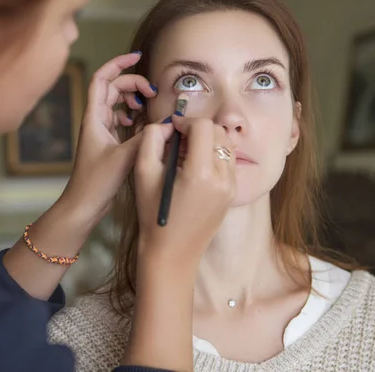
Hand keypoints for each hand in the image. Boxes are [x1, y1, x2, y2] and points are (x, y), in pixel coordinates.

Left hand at [59, 52, 157, 228]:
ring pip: (116, 103)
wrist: (84, 204)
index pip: (102, 78)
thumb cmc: (96, 182)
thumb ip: (146, 138)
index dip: (118, 63)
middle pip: (112, 88)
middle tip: (152, 93)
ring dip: (132, 99)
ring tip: (147, 105)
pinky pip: (119, 118)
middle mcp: (95, 120)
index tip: (137, 57)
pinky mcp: (107, 142)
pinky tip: (139, 122)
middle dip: (133, 84)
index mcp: (94, 117)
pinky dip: (131, 115)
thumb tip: (167, 123)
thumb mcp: (124, 157)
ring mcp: (101, 131)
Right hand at [134, 116, 236, 263]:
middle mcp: (222, 178)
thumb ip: (152, 139)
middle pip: (218, 132)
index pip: (203, 126)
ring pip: (225, 145)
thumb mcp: (143, 172)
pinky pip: (227, 162)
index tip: (172, 129)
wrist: (171, 252)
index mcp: (201, 173)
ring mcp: (231, 187)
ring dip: (206, 142)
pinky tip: (194, 169)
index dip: (186, 121)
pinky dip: (212, 156)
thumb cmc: (153, 213)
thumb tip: (168, 125)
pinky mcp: (232, 194)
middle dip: (197, 130)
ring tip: (185, 156)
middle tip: (178, 142)